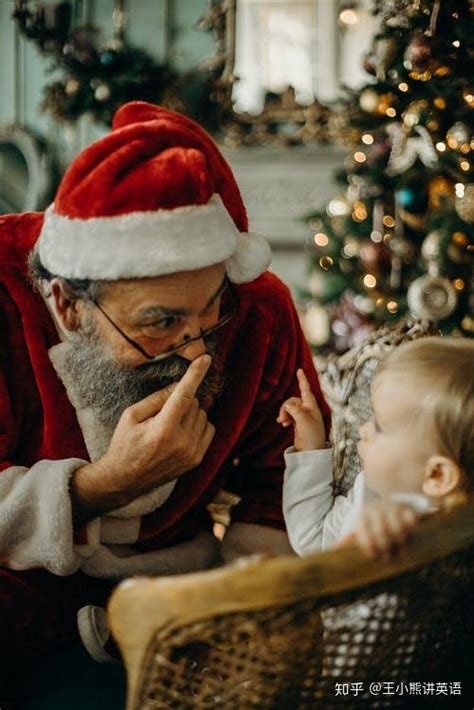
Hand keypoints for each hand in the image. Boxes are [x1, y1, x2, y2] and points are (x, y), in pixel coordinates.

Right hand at [72, 355, 215, 520]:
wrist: (125, 480)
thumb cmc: (124, 444)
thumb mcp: (131, 415)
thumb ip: (157, 398)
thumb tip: (180, 385)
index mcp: (163, 430)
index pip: (183, 395)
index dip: (195, 374)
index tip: (205, 358)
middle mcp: (182, 442)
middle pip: (194, 403)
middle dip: (180, 400)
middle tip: (161, 414)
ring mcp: (192, 453)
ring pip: (202, 414)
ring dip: (190, 412)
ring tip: (169, 426)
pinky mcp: (197, 459)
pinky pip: (208, 428)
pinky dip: (198, 424)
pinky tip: (181, 432)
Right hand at [277, 369, 325, 450]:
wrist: (311, 451)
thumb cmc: (311, 436)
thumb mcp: (304, 422)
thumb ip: (295, 411)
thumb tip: (287, 405)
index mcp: (312, 406)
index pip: (305, 390)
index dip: (302, 380)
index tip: (299, 370)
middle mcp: (308, 409)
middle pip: (292, 400)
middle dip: (285, 408)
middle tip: (282, 419)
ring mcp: (303, 416)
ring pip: (289, 407)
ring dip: (284, 413)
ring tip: (282, 423)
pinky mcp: (298, 422)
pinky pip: (289, 414)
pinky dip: (285, 417)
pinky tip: (282, 424)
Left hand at [335, 500, 420, 558]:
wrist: (386, 503)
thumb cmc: (371, 523)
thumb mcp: (359, 529)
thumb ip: (348, 540)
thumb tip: (332, 550)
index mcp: (362, 516)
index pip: (364, 532)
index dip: (369, 546)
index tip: (373, 556)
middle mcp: (376, 510)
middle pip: (382, 532)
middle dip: (385, 547)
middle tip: (387, 558)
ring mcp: (392, 508)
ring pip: (397, 527)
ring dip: (399, 541)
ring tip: (399, 552)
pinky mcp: (406, 509)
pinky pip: (410, 519)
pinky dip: (411, 528)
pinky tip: (410, 536)